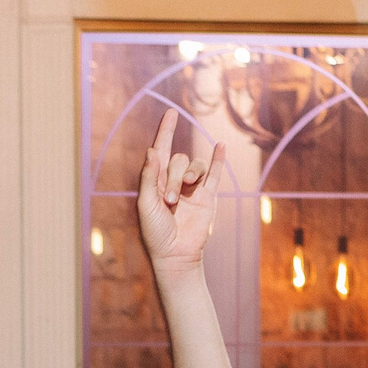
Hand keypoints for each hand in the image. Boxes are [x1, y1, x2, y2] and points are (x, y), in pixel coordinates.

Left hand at [134, 109, 223, 272]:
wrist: (175, 255)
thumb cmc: (155, 233)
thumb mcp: (146, 204)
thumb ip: (149, 177)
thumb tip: (152, 150)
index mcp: (156, 181)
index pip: (161, 150)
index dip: (165, 131)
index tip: (171, 113)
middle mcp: (174, 181)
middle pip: (178, 160)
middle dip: (173, 176)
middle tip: (170, 200)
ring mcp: (192, 188)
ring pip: (195, 165)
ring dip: (190, 173)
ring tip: (184, 193)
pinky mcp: (208, 197)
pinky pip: (215, 174)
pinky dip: (218, 160)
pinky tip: (220, 146)